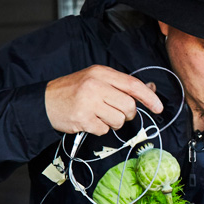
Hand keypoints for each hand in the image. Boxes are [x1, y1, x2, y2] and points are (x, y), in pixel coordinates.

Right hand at [44, 65, 163, 134]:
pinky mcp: (83, 119)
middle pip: (129, 106)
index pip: (133, 84)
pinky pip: (104, 130)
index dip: (149, 97)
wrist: (43, 102)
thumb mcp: (96, 79)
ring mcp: (89, 103)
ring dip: (113, 122)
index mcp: (101, 73)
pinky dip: (100, 129)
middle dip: (126, 114)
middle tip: (114, 111)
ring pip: (119, 120)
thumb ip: (122, 85)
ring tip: (99, 115)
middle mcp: (96, 86)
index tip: (159, 107)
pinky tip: (89, 121)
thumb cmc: (73, 90)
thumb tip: (150, 89)